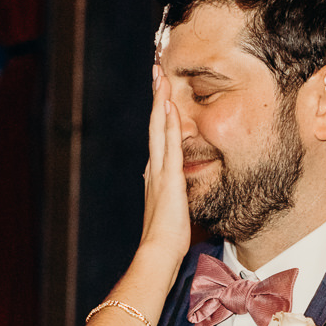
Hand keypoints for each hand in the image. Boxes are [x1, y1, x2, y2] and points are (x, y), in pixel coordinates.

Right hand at [138, 62, 190, 256]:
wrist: (157, 253)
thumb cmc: (166, 240)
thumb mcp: (170, 212)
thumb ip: (171, 198)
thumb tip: (172, 192)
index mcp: (155, 176)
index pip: (158, 138)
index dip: (159, 115)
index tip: (161, 94)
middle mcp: (154, 169)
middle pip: (155, 126)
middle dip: (156, 98)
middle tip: (156, 73)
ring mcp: (160, 171)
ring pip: (159, 129)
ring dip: (160, 102)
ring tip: (160, 78)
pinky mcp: (169, 177)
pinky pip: (170, 144)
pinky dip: (169, 123)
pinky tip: (169, 105)